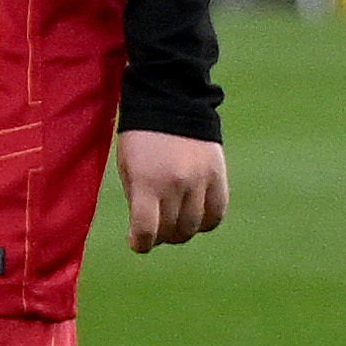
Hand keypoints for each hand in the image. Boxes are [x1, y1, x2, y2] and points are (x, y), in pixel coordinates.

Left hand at [118, 130, 228, 253]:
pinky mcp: (218, 176)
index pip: (146, 230)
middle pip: (170, 231)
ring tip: (173, 222)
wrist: (171, 101)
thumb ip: (136, 199)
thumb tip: (145, 229)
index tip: (137, 243)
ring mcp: (200, 182)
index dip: (140, 244)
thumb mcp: (127, 167)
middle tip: (154, 229)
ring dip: (181, 231)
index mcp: (147, 183)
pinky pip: (216, 214)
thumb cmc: (140, 137)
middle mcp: (176, 186)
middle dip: (159, 236)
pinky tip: (195, 216)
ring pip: (194, 227)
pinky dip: (205, 222)